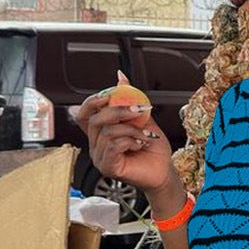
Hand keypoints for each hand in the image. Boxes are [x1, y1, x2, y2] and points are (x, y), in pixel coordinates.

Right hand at [71, 85, 179, 202]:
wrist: (164, 170)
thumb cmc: (153, 149)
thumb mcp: (142, 119)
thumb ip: (129, 100)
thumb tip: (121, 77)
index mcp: (100, 133)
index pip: (84, 114)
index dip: (92, 102)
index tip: (110, 94)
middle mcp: (96, 145)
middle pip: (95, 120)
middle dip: (118, 111)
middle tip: (138, 111)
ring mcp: (100, 157)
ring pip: (107, 132)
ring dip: (131, 129)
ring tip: (144, 135)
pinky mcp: (108, 167)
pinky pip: (113, 146)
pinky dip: (130, 141)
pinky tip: (140, 144)